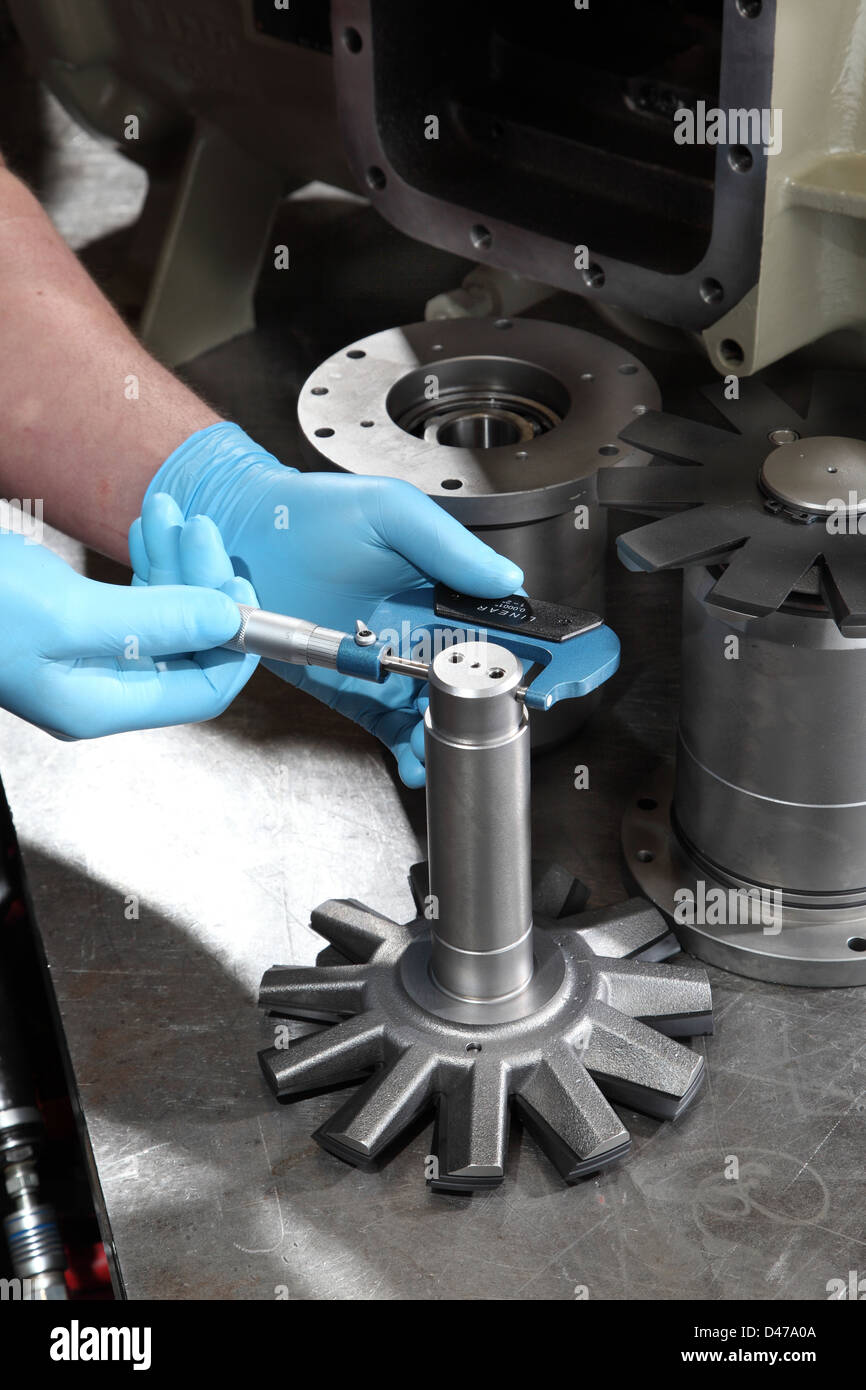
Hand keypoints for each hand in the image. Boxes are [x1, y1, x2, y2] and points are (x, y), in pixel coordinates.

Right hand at [0, 513, 256, 738]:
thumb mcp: (66, 614)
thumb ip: (155, 620)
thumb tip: (228, 621)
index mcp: (99, 704)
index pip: (202, 691)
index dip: (234, 643)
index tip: (242, 588)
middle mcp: (96, 685)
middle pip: (187, 644)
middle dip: (202, 584)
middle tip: (199, 528)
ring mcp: (81, 651)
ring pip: (162, 612)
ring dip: (176, 562)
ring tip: (171, 512)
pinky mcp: (67, 618)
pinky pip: (131, 595)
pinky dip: (148, 560)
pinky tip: (149, 528)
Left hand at [139, 423, 522, 784]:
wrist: (244, 536)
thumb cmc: (313, 514)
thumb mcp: (392, 513)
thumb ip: (450, 547)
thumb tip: (507, 579)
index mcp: (439, 590)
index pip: (492, 628)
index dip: (515, 656)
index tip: (525, 680)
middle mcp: (418, 631)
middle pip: (466, 682)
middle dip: (476, 710)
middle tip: (473, 722)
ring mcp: (385, 664)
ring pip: (430, 712)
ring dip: (441, 736)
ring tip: (437, 748)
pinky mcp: (351, 689)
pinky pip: (387, 725)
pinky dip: (403, 748)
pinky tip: (414, 761)